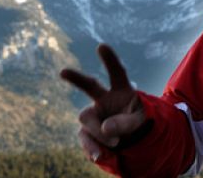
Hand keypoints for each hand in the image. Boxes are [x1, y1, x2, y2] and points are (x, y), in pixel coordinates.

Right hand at [60, 44, 144, 160]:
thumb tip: (105, 127)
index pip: (117, 72)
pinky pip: (84, 137)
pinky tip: (98, 155)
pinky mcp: (88, 131)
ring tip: (117, 142)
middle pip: (90, 85)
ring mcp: (95, 114)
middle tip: (63, 71)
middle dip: (76, 78)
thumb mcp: (139, 122)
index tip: (101, 46)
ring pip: (88, 119)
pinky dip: (91, 147)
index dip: (110, 60)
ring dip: (100, 132)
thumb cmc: (138, 123)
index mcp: (122, 90)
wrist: (132, 140)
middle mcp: (105, 98)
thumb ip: (125, 123)